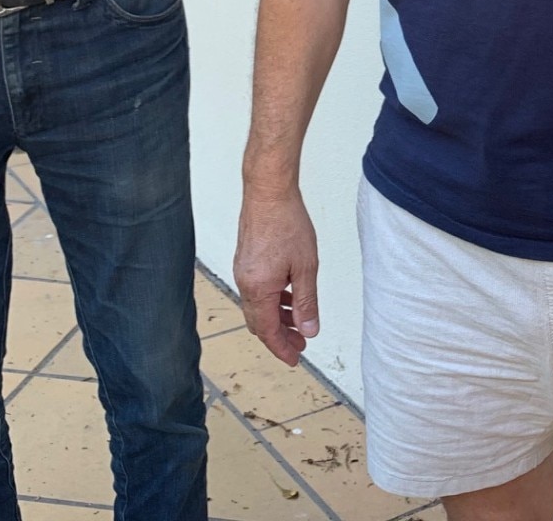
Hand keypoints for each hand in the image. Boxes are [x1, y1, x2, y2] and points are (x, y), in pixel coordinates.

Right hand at [235, 183, 319, 365]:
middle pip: (260, 322)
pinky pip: (257, 290)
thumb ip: (307, 302)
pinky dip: (273, 300)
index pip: (268, 331)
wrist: (268, 193)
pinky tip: (289, 295)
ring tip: (299, 322)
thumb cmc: (287, 223)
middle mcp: (245, 283)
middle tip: (299, 344)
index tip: (294, 359)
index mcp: (259, 289)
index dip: (282, 348)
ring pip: (259, 306)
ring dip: (278, 317)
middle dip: (280, 336)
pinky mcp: (246, 261)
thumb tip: (309, 330)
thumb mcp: (306, 267)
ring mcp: (243, 271)